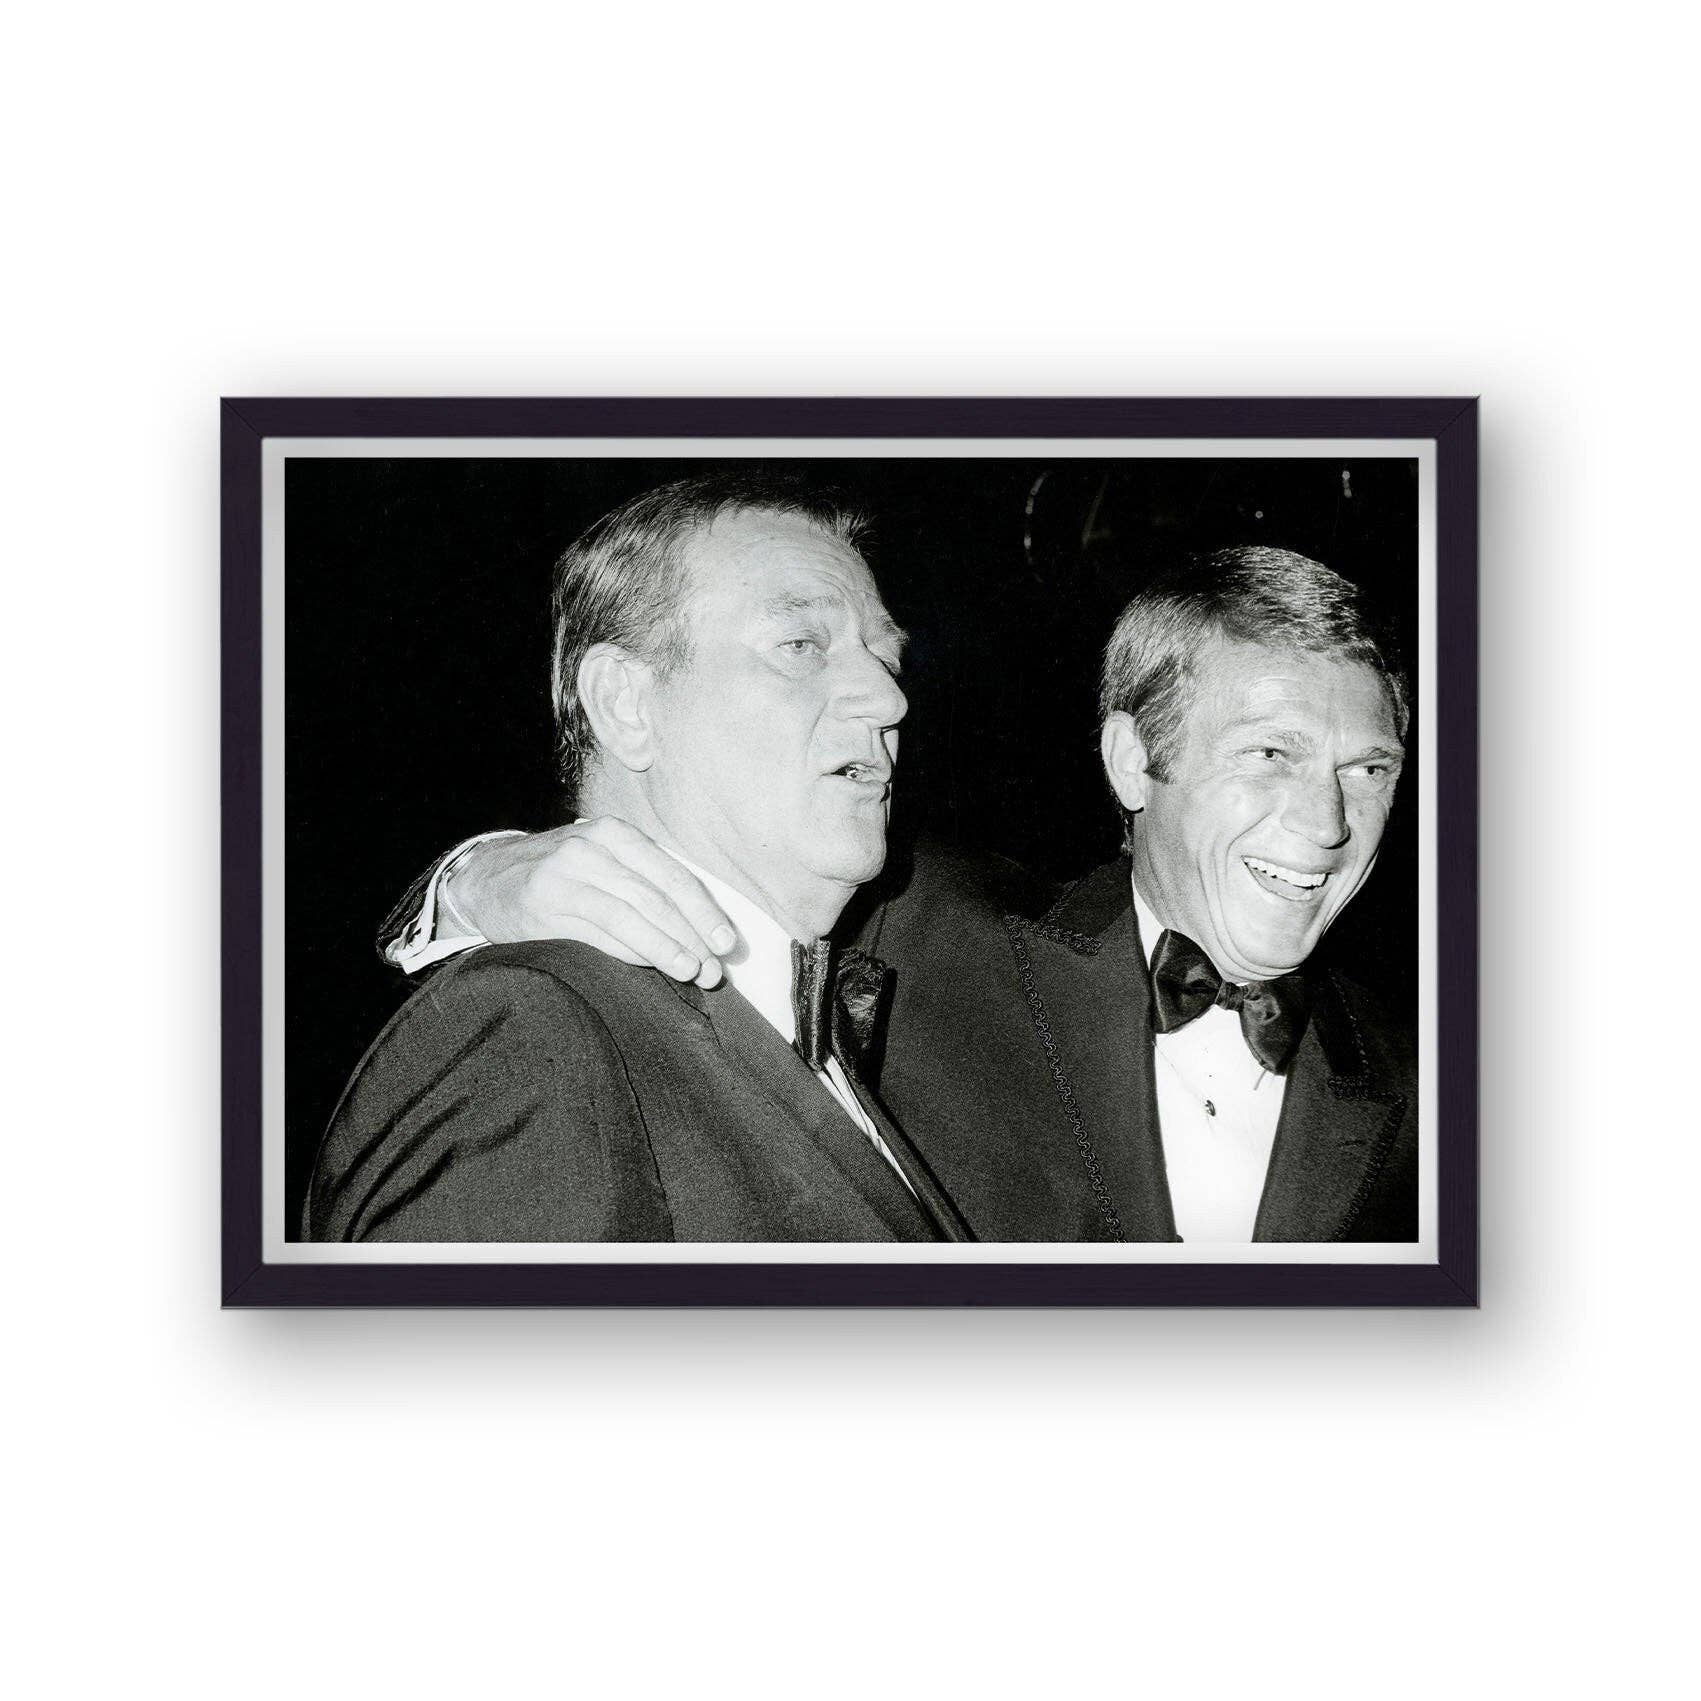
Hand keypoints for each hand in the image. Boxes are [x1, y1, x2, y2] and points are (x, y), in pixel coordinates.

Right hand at [445, 819, 735, 986]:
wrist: (485, 877)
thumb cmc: (561, 876)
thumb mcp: (603, 863)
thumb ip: (645, 885)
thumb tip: (702, 933)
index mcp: (616, 834)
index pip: (672, 874)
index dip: (704, 911)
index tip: (727, 943)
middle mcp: (592, 847)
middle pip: (656, 896)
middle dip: (692, 936)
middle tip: (714, 970)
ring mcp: (566, 874)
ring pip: (631, 914)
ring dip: (667, 947)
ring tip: (693, 972)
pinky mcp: (545, 903)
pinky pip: (600, 930)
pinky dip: (631, 951)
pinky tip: (653, 966)